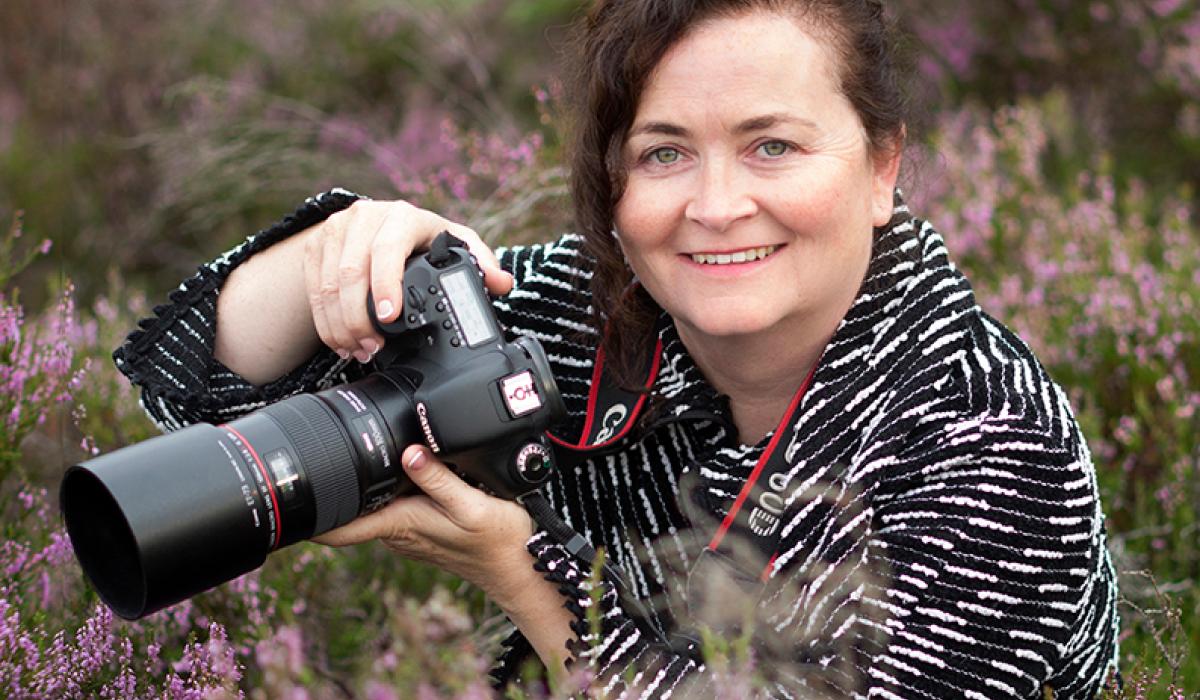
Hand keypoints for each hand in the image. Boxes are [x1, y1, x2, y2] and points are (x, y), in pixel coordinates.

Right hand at [303, 200, 513, 362]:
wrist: (382, 223)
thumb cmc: (425, 238)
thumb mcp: (456, 244)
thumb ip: (480, 263)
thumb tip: (501, 283)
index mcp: (403, 217)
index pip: (388, 249)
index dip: (385, 285)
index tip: (389, 317)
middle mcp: (365, 217)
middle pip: (351, 273)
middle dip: (359, 318)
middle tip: (372, 348)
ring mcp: (336, 229)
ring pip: (328, 285)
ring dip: (340, 325)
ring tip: (358, 350)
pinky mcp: (317, 245)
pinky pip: (313, 289)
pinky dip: (325, 321)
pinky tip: (340, 341)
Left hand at [313, 445, 535, 606]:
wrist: (518, 566)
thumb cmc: (498, 540)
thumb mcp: (473, 503)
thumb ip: (439, 478)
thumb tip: (409, 452)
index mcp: (400, 523)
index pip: (338, 529)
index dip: (307, 517)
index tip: (288, 498)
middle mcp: (397, 531)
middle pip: (350, 509)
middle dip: (335, 484)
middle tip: (322, 449)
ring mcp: (407, 531)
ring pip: (372, 505)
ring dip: (365, 484)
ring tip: (364, 451)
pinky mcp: (420, 527)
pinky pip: (393, 505)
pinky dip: (390, 488)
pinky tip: (405, 469)